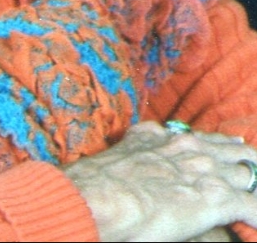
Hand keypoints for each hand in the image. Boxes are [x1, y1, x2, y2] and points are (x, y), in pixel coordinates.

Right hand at [64, 121, 256, 241]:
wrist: (104, 195)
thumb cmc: (102, 180)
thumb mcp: (122, 150)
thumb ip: (137, 145)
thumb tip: (133, 150)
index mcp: (166, 137)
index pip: (202, 138)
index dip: (219, 146)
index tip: (230, 149)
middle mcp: (189, 147)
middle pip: (231, 151)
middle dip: (244, 162)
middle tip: (250, 170)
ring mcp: (205, 171)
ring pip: (247, 173)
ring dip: (251, 186)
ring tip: (253, 195)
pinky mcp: (217, 199)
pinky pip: (253, 206)